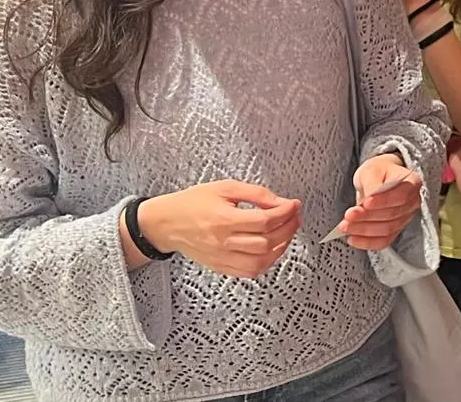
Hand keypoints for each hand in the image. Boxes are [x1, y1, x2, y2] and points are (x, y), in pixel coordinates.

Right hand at [137, 181, 301, 279]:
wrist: (166, 223)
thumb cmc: (192, 203)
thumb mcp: (225, 187)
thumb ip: (255, 193)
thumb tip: (280, 202)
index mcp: (223, 220)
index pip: (264, 221)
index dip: (285, 213)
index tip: (294, 205)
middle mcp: (223, 242)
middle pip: (266, 242)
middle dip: (288, 229)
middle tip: (295, 217)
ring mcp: (221, 257)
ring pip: (260, 262)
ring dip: (281, 248)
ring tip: (287, 233)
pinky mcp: (220, 266)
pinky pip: (248, 272)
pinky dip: (266, 263)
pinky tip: (272, 250)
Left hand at [337, 154, 424, 250]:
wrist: (379, 179)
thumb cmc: (378, 172)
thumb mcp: (372, 170)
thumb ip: (372, 182)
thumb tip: (369, 197)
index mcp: (412, 182)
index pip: (401, 196)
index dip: (384, 201)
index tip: (366, 203)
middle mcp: (412, 202)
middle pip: (392, 215)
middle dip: (367, 217)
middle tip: (349, 215)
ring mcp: (405, 218)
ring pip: (386, 230)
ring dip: (364, 230)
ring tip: (345, 226)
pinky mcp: (395, 230)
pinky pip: (383, 241)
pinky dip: (367, 242)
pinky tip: (352, 239)